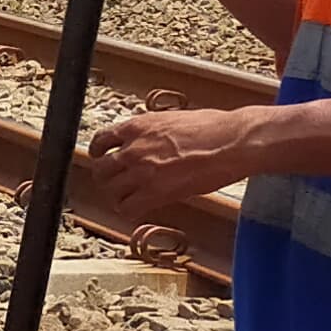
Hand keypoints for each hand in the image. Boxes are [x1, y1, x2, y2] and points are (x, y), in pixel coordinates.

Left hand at [87, 106, 265, 223]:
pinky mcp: (155, 192)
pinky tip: (138, 209)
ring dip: (116, 196)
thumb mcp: (173, 119)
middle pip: (101, 169)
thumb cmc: (214, 128)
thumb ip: (153, 132)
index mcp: (138, 126)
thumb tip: (148, 140)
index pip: (101, 140)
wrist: (231, 142)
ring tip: (127, 198)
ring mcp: (142, 171)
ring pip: (110, 191)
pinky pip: (127, 208)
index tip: (101, 158)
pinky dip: (129, 211)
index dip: (99, 153)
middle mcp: (134, 148)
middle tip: (115, 183)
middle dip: (106, 177)